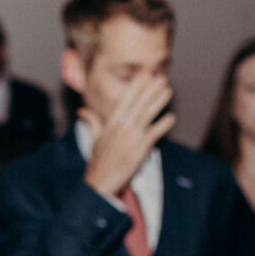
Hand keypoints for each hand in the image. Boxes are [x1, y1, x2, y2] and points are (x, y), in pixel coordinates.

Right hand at [79, 75, 176, 198]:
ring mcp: (132, 136)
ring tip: (168, 90)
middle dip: (150, 89)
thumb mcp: (94, 139)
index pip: (126, 99)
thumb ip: (92, 121)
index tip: (145, 74)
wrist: (101, 181)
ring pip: (148, 114)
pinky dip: (163, 125)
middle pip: (139, 103)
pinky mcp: (140, 148)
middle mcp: (122, 126)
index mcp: (111, 122)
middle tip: (161, 76)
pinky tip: (172, 117)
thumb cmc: (98, 161)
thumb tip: (82, 110)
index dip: (136, 86)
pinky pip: (155, 133)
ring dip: (159, 101)